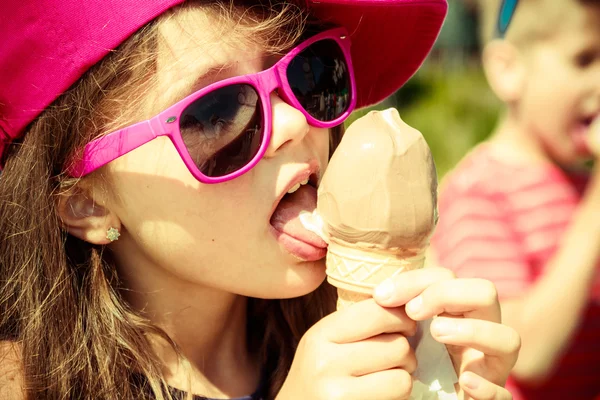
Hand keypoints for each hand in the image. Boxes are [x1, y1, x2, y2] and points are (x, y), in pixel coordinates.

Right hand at [278, 298, 417, 399]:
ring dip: (403, 379)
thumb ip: (358, 323)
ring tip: (389, 378)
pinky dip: (398, 398)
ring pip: (402, 378)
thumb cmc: (317, 375)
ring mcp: (337, 393)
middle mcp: (325, 362)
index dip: (401, 317)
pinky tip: (381, 395)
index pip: (376, 313)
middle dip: (406, 353)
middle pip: (397, 346)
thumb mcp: (326, 341)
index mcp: (321, 334)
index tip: (406, 326)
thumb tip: (407, 306)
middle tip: (398, 359)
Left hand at [373, 267, 520, 399]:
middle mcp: (480, 333)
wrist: (421, 397)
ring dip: (474, 331)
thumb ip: (398, 310)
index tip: (382, 296)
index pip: (448, 277)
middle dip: (447, 294)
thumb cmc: (410, 363)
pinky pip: (503, 394)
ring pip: (508, 338)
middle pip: (486, 292)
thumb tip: (381, 293)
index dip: (416, 280)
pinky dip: (487, 386)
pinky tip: (466, 381)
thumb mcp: (403, 331)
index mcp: (457, 311)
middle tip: (412, 312)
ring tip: (437, 332)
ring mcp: (490, 367)